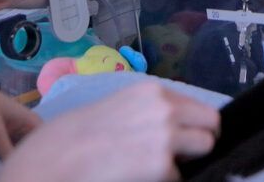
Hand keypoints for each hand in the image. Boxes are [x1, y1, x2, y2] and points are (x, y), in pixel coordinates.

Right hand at [0, 82, 219, 181]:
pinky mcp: (163, 167)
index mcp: (151, 91)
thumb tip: (171, 126)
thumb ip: (146, 112)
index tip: (182, 137)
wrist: (52, 163)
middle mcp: (164, 108)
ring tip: (159, 168)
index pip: (196, 106)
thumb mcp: (115, 108)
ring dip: (188, 160)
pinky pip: (181, 176)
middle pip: (211, 123)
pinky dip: (167, 180)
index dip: (191, 125)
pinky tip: (141, 178)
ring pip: (205, 147)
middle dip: (200, 140)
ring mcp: (167, 136)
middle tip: (180, 156)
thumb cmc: (72, 138)